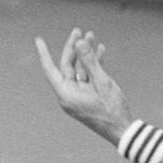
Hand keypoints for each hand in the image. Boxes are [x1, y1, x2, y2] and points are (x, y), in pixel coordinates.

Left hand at [34, 28, 129, 145]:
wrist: (123, 131)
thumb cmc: (111, 110)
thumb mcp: (101, 82)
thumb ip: (90, 61)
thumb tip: (79, 43)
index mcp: (66, 94)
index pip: (50, 69)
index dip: (44, 53)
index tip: (38, 39)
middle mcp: (69, 95)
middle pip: (66, 66)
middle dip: (73, 48)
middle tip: (79, 31)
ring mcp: (78, 97)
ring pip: (78, 70)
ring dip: (85, 54)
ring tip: (92, 37)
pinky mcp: (87, 97)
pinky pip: (87, 77)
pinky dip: (93, 65)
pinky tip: (100, 51)